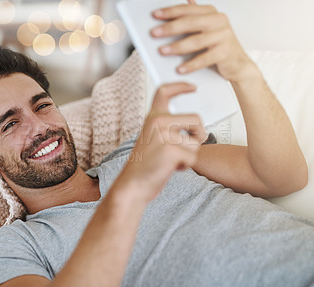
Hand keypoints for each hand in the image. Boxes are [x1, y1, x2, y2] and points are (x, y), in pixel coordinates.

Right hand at [114, 83, 206, 203]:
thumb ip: (170, 129)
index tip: (192, 87)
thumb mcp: (153, 139)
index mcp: (153, 118)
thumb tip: (200, 129)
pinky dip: (185, 166)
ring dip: (189, 155)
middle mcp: (157, 122)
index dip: (180, 86)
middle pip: (196, 119)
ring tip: (170, 160)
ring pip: (196, 142)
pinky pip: (193, 157)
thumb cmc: (146, 164)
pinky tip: (170, 168)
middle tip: (185, 147)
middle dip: (198, 135)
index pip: (165, 92)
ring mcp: (163, 135)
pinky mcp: (170, 150)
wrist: (133, 185)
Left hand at [150, 1, 256, 82]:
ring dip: (177, 46)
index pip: (187, 10)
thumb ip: (194, 17)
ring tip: (163, 51)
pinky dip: (191, 64)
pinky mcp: (225, 52)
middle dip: (170, 28)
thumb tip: (180, 4)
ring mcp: (223, 35)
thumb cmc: (218, 45)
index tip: (155, 15)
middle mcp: (218, 21)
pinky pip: (204, 59)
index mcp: (211, 12)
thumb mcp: (205, 28)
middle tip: (154, 33)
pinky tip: (180, 68)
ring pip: (196, 41)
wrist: (238, 64)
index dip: (170, 12)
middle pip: (190, 23)